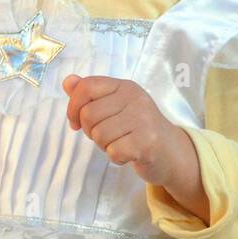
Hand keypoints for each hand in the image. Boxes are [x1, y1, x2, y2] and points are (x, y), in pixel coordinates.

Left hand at [63, 75, 195, 191]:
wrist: (170, 150)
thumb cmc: (136, 128)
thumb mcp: (115, 105)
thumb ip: (91, 94)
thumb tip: (68, 81)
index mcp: (125, 86)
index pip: (87, 86)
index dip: (73, 107)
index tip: (76, 122)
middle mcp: (136, 98)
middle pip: (88, 114)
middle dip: (91, 131)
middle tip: (109, 135)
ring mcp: (143, 119)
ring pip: (99, 135)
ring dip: (105, 146)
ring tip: (121, 142)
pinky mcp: (146, 142)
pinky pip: (113, 151)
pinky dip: (116, 157)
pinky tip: (129, 153)